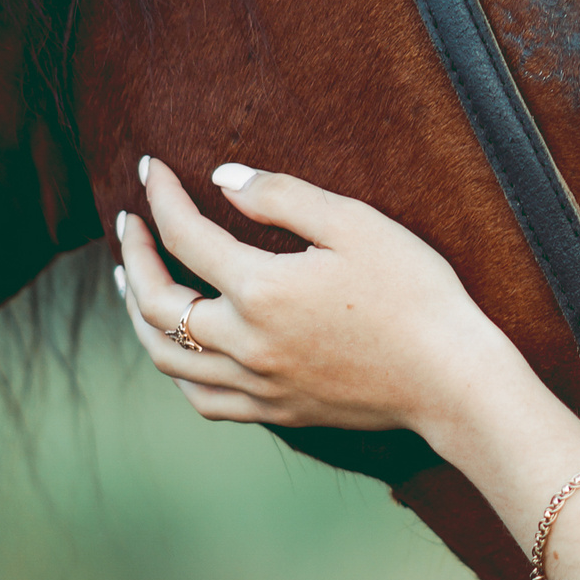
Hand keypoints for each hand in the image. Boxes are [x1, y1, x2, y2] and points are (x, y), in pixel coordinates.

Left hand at [114, 157, 514, 439]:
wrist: (451, 379)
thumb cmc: (415, 295)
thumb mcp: (356, 225)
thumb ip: (282, 197)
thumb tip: (222, 179)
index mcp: (260, 290)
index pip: (185, 235)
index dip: (161, 197)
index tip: (150, 168)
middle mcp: (245, 343)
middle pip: (155, 302)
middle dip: (133, 255)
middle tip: (128, 223)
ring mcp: (257, 384)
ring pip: (166, 357)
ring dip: (137, 316)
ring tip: (131, 283)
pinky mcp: (276, 410)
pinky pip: (202, 398)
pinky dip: (177, 370)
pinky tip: (179, 348)